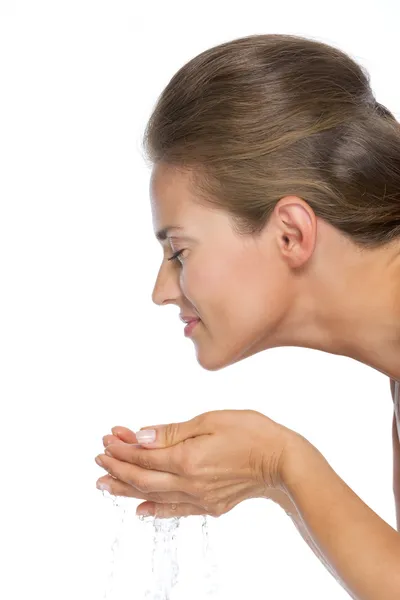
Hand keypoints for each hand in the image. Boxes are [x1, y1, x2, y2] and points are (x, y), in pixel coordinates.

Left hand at [95, 409, 298, 518]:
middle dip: (117, 467)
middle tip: (98, 458)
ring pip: (153, 495)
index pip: (144, 456)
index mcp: (188, 459)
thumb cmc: (251, 432)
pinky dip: (154, 509)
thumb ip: (173, 432)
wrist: (283, 461)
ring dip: (126, 488)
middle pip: (142, 478)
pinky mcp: (210, 506)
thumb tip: (140, 437)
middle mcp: (190, 483)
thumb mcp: (211, 420)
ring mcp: (200, 498)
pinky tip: (140, 509)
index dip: (122, 448)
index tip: (107, 437)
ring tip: (103, 483)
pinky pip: (175, 510)